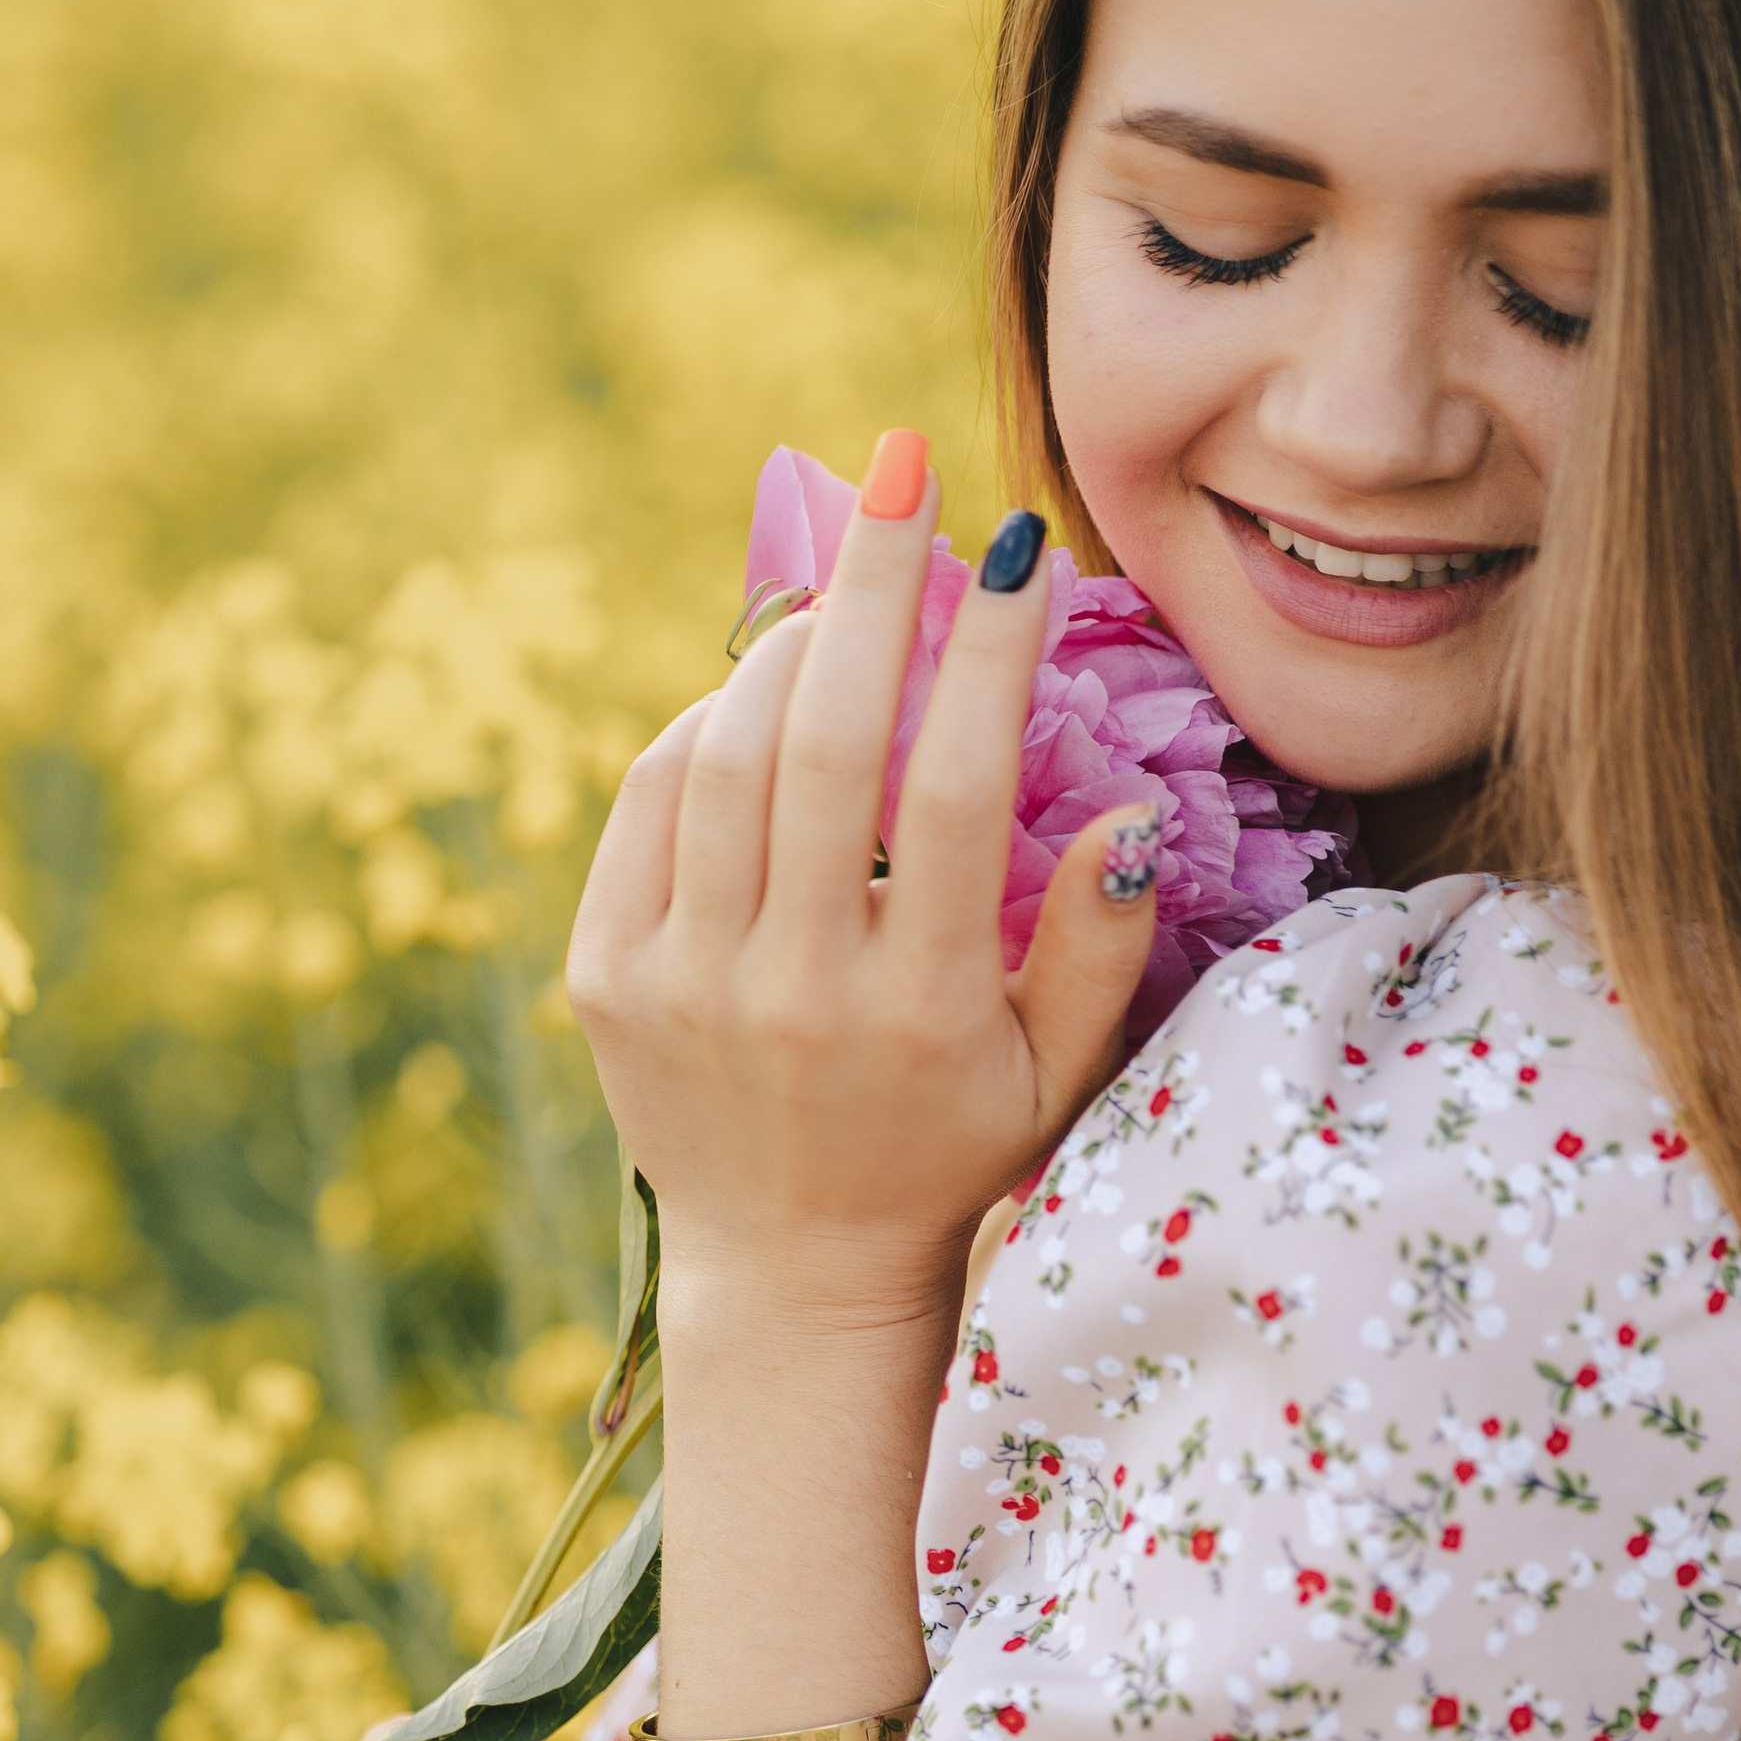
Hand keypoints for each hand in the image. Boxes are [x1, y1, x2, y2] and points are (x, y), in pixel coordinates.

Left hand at [566, 451, 1159, 1324]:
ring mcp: (684, 983)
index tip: (1022, 545)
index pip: (958, 789)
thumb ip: (1098, 946)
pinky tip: (759, 700)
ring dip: (787, 648)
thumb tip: (1135, 816)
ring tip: (842, 597)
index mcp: (919, 1009)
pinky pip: (649, 805)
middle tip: (904, 469)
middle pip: (826, 741)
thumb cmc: (949, 1151)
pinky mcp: (606, 978)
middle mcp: (793, 989)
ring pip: (726, 756)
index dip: (992, 654)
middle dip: (872, 586)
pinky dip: (705, 728)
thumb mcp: (1056, 1074)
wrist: (791, 1271)